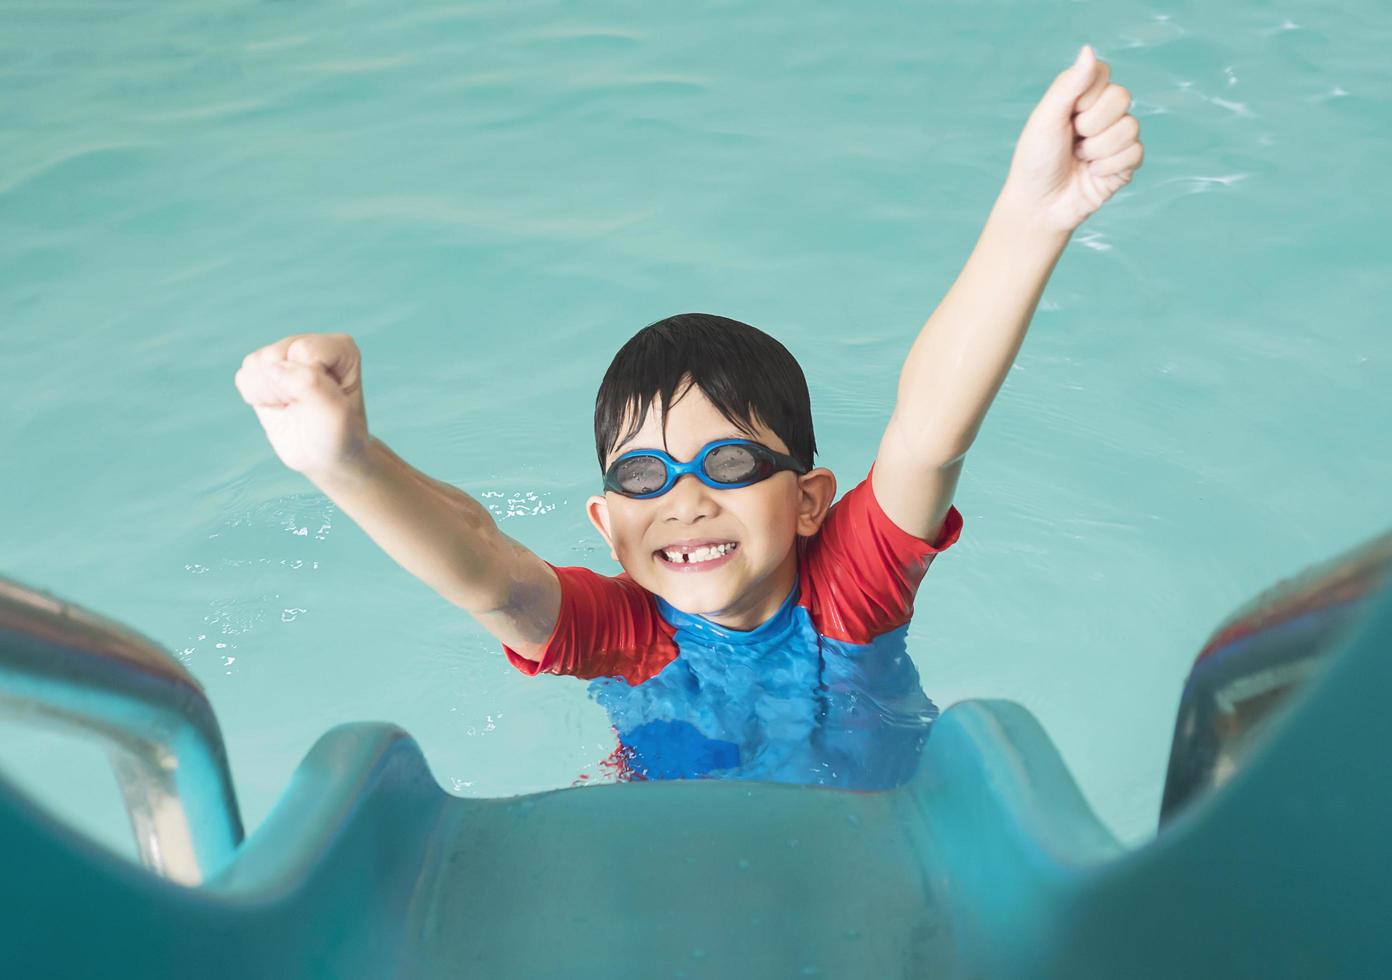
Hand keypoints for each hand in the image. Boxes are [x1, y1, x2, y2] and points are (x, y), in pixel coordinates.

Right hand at [234, 333, 368, 478]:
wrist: (325, 457)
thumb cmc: (337, 436)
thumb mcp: (335, 416)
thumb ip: (311, 385)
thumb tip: (273, 366)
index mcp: (340, 348)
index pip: (305, 351)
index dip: (307, 383)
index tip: (324, 403)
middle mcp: (311, 345)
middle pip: (274, 355)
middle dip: (284, 389)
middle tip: (305, 407)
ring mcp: (285, 355)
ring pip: (255, 363)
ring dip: (270, 394)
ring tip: (293, 406)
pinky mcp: (264, 370)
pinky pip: (244, 377)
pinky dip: (258, 398)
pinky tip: (279, 406)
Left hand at [1003, 45, 1144, 233]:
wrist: (1039, 207)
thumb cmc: (1035, 162)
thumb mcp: (1046, 120)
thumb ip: (1068, 85)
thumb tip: (1089, 49)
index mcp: (1080, 97)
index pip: (1102, 73)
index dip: (1086, 95)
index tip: (1067, 115)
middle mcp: (1101, 113)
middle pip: (1122, 96)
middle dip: (1092, 124)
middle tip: (1072, 141)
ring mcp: (1116, 137)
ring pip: (1130, 127)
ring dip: (1098, 150)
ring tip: (1080, 160)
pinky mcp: (1126, 163)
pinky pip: (1135, 152)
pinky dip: (1109, 167)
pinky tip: (1092, 174)